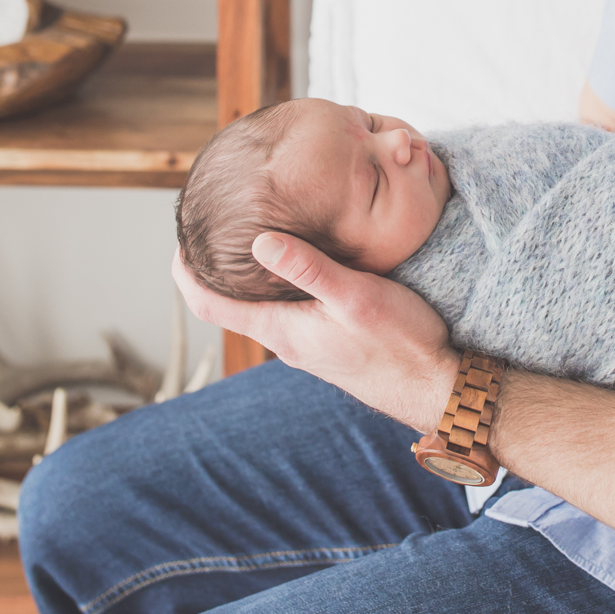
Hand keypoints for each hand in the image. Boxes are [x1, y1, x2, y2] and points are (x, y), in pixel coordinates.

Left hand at [171, 239, 459, 431]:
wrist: (438, 387)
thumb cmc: (402, 344)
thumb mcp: (357, 297)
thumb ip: (310, 268)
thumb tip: (258, 241)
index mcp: (283, 330)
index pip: (210, 304)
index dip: (184, 273)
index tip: (176, 240)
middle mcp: (288, 339)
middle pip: (230, 303)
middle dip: (212, 267)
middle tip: (207, 226)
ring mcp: (308, 343)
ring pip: (261, 305)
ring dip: (246, 275)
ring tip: (245, 234)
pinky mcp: (329, 340)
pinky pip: (289, 308)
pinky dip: (278, 282)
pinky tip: (296, 260)